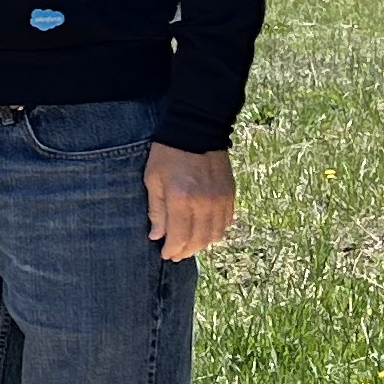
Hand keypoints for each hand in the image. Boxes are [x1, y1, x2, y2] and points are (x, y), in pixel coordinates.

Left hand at [147, 142, 234, 261]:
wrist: (196, 128)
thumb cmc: (168, 153)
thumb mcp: (153, 179)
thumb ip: (156, 210)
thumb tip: (157, 236)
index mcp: (182, 200)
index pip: (179, 237)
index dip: (172, 250)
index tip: (165, 255)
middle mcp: (204, 204)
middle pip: (198, 240)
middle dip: (186, 251)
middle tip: (176, 254)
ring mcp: (220, 200)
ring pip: (215, 235)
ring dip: (202, 244)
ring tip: (190, 245)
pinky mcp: (230, 194)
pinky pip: (226, 222)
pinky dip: (216, 231)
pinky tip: (205, 231)